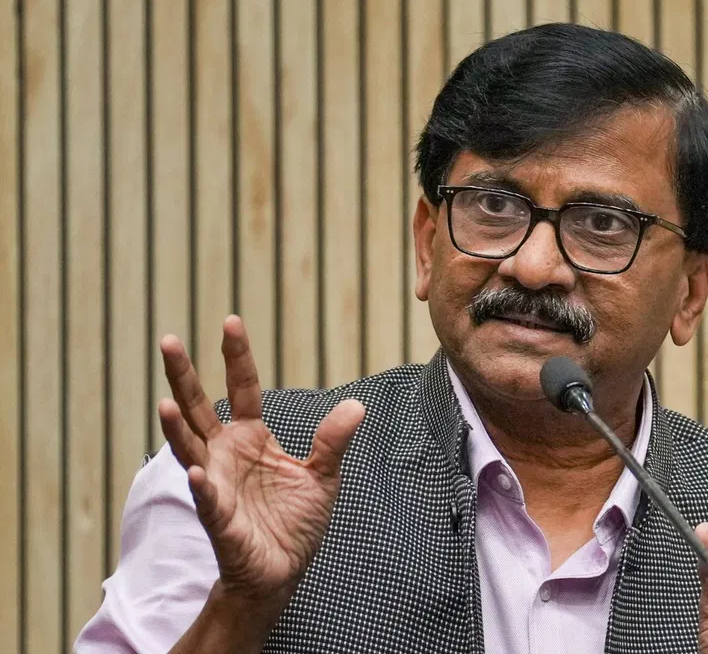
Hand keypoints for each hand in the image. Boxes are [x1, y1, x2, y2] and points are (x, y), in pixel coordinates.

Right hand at [158, 315, 365, 607]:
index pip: (242, 389)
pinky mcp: (220, 518)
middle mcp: (226, 454)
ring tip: (165, 403)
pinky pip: (209, 500)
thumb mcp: (323, 477)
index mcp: (252, 438)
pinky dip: (204, 487)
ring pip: (189, 448)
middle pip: (198, 408)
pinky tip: (199, 474)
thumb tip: (356, 405)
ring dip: (176, 428)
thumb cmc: (294, 523)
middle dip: (183, 376)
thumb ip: (333, 441)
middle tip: (169, 341)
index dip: (237, 357)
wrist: (282, 572)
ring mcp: (217, 484)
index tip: (231, 321)